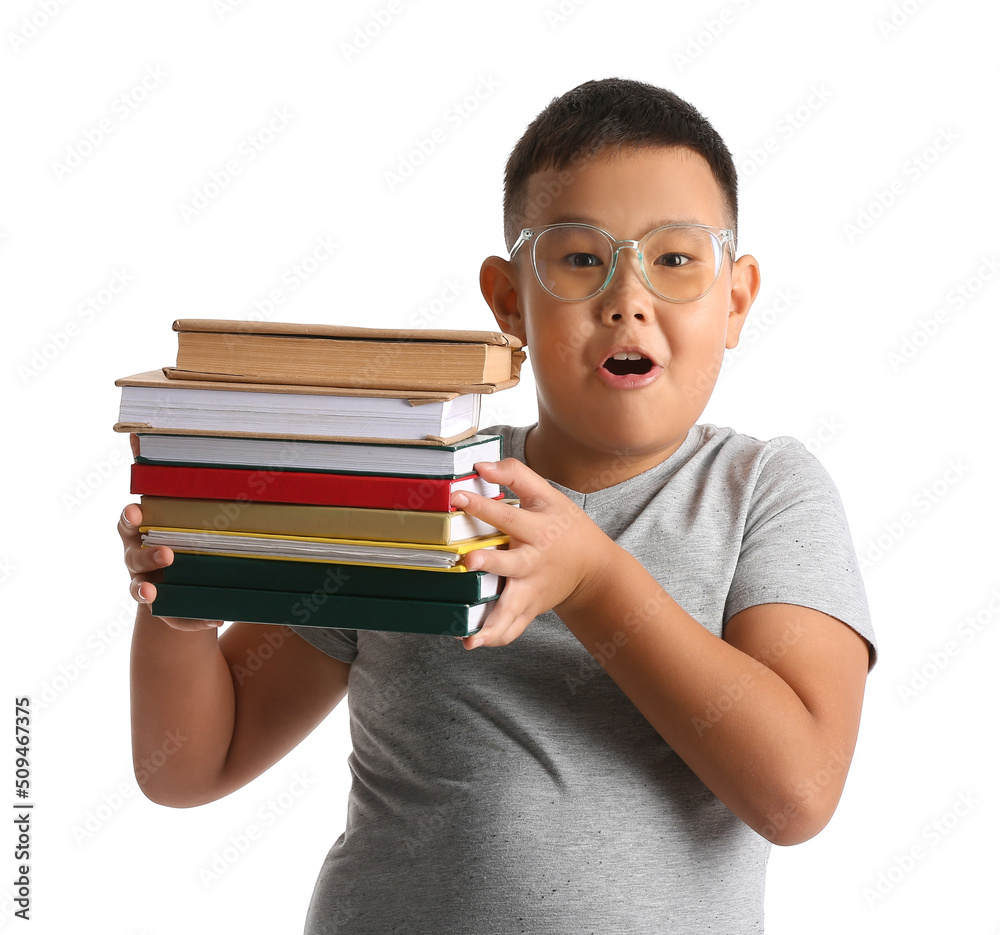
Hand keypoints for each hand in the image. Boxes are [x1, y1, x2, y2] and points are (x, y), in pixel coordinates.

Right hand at [120, 438, 221, 631]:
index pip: (127, 522)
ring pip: (140, 588)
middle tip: (166, 552)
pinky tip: (215, 617)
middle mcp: (137, 558)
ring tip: (158, 590)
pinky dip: (195, 619)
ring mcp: (148, 584)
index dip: (129, 519)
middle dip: (146, 554)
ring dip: (148, 588)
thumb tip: (139, 429)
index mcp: (140, 531)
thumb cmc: (178, 530)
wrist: (180, 575)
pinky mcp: (166, 610)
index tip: (136, 513)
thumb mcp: (176, 505)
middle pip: (133, 557)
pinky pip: (178, 617)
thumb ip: (158, 472)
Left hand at [450, 459, 615, 648]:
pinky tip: (472, 642)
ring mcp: (532, 589)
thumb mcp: (548, 494)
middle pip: (511, 564)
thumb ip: (515, 474)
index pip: (507, 515)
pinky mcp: (530, 608)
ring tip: (471, 634)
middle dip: (491, 564)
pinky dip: (496, 637)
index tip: (457, 497)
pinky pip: (514, 627)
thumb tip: (480, 466)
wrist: (594, 567)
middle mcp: (534, 562)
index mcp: (538, 530)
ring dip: (492, 620)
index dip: (482, 505)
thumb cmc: (565, 526)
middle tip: (470, 562)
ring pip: (512, 607)